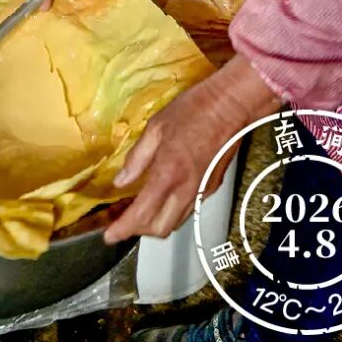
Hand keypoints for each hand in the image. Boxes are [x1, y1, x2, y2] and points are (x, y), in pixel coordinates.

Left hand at [103, 57, 280, 244]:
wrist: (232, 105)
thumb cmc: (193, 110)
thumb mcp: (155, 127)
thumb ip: (137, 158)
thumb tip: (121, 181)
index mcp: (167, 174)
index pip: (141, 216)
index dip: (122, 230)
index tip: (109, 235)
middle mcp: (186, 191)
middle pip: (160, 229)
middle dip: (138, 231)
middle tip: (122, 219)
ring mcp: (202, 192)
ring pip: (175, 223)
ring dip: (155, 222)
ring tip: (138, 208)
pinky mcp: (212, 188)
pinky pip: (187, 210)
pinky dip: (170, 211)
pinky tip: (162, 195)